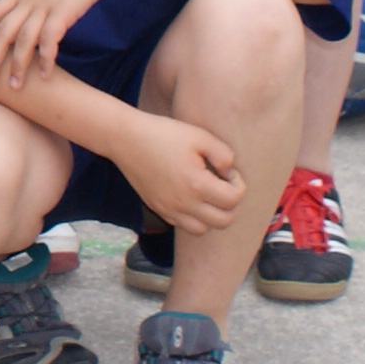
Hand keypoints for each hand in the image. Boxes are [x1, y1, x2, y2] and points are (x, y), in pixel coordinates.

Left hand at [0, 0, 121, 90]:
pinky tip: (45, 75)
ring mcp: (44, 7)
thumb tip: (30, 15)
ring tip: (14, 86)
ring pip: (22, 40)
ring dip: (18, 65)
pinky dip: (46, 59)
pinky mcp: (63, 13)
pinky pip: (49, 41)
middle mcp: (28, 1)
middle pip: (1, 31)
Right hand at [119, 115, 246, 236]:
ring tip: (207, 194)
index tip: (227, 171)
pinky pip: (183, 225)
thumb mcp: (199, 136)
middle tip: (222, 184)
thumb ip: (224, 155)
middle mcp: (184, 204)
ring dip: (212, 215)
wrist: (126, 139)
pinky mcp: (159, 209)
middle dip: (230, 204)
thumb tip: (230, 172)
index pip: (234, 199)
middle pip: (224, 221)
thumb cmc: (163, 133)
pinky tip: (189, 196)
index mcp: (197, 185)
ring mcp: (170, 209)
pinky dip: (193, 217)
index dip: (238, 184)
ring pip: (203, 229)